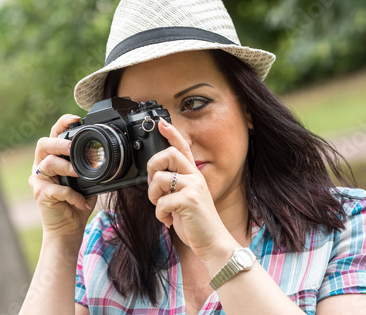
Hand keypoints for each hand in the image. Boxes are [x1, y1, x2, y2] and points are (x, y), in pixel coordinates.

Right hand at [29, 114, 95, 238]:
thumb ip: (91, 166)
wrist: (68, 228)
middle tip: (74, 148)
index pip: (54, 135)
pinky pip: (56, 189)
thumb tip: (110, 155)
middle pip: (44, 145)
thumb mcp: (88, 180)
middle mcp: (42, 166)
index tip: (76, 119)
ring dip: (66, 167)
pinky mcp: (41, 194)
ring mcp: (39, 180)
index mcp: (54, 158)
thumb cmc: (77, 201)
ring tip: (79, 173)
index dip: (62, 124)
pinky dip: (72, 195)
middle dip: (60, 144)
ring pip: (47, 164)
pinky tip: (81, 201)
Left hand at [147, 118, 236, 262]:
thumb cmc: (196, 222)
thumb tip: (155, 179)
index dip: (172, 133)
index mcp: (194, 175)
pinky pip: (161, 202)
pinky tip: (168, 221)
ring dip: (153, 197)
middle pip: (168, 154)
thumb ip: (175, 186)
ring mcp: (193, 187)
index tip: (162, 122)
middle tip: (154, 185)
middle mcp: (195, 177)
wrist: (212, 242)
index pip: (183, 148)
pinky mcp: (189, 200)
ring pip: (159, 179)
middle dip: (152, 167)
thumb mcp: (186, 199)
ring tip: (162, 208)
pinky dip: (160, 215)